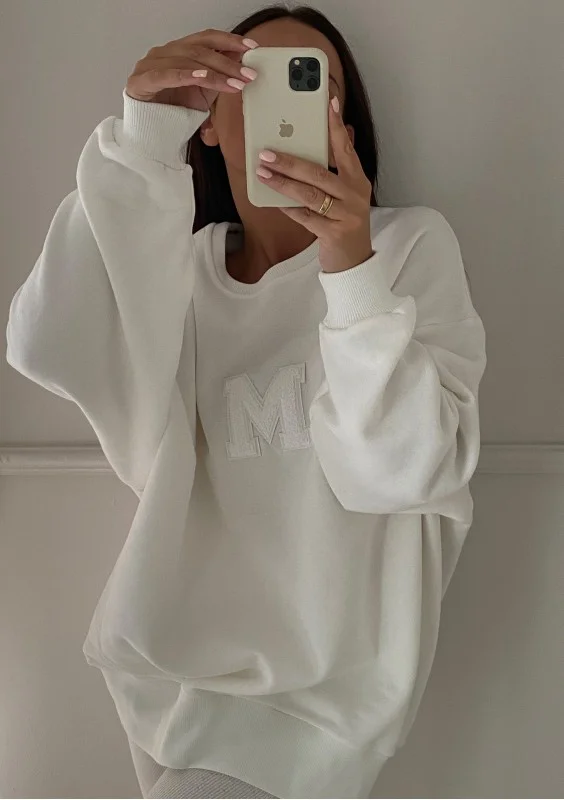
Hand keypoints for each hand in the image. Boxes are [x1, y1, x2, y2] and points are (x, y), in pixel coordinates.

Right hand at [125, 29, 258, 111]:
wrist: (150, 132)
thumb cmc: (173, 110)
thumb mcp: (203, 91)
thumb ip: (218, 73)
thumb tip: (239, 57)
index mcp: (178, 50)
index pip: (207, 38)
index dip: (229, 40)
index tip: (251, 47)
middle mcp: (164, 52)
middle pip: (200, 50)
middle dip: (228, 63)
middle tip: (247, 74)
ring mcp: (150, 64)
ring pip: (187, 61)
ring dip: (215, 73)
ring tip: (235, 83)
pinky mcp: (141, 81)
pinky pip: (167, 74)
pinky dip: (187, 74)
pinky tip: (204, 77)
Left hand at [255, 96, 373, 272]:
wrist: (354, 261)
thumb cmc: (344, 222)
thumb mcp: (346, 195)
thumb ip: (335, 171)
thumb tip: (318, 145)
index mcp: (358, 180)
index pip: (345, 148)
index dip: (336, 126)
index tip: (327, 103)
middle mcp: (354, 195)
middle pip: (319, 173)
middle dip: (290, 161)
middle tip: (266, 152)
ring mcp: (345, 214)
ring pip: (309, 194)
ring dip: (283, 182)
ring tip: (262, 172)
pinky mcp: (333, 233)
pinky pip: (305, 217)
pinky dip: (288, 207)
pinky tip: (273, 200)